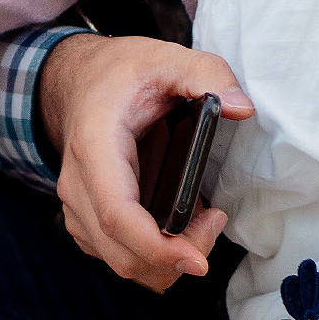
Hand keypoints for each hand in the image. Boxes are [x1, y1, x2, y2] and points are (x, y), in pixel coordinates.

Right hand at [40, 33, 254, 290]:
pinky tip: (179, 224)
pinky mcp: (86, 218)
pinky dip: (153, 254)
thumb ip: (207, 74)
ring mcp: (76, 206)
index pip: (117, 215)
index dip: (157, 247)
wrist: (79, 79)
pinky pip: (117, 255)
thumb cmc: (120, 73)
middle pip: (122, 252)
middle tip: (215, 222)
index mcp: (95, 146)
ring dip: (167, 259)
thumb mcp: (166, 57)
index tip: (198, 260)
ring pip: (121, 262)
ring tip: (202, 219)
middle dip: (177, 257)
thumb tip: (242, 108)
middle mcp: (77, 184)